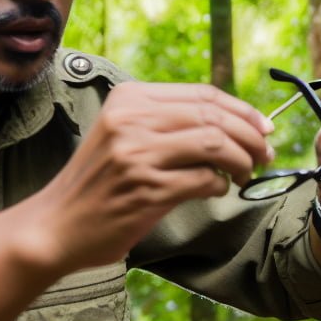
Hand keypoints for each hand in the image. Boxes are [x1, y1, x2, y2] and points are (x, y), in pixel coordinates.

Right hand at [16, 81, 272, 272]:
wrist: (55, 226)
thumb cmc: (97, 184)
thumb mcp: (122, 135)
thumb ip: (166, 122)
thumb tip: (233, 121)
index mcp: (129, 99)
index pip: (202, 94)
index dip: (242, 110)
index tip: (264, 127)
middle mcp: (132, 121)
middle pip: (214, 116)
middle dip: (251, 135)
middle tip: (265, 154)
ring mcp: (138, 155)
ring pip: (216, 144)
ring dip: (242, 160)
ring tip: (246, 174)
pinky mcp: (147, 190)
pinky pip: (204, 180)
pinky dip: (220, 186)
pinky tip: (216, 191)